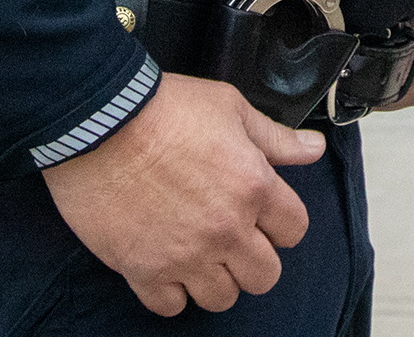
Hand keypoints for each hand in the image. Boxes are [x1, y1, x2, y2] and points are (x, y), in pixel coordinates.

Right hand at [43, 73, 326, 315]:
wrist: (100, 121)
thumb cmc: (164, 107)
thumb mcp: (230, 108)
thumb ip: (275, 138)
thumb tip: (314, 148)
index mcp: (254, 186)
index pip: (295, 230)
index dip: (281, 223)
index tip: (263, 216)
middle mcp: (226, 228)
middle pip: (264, 276)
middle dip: (253, 259)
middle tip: (232, 240)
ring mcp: (185, 254)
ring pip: (221, 298)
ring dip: (214, 280)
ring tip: (198, 255)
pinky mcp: (144, 269)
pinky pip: (170, 306)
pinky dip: (169, 292)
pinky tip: (165, 266)